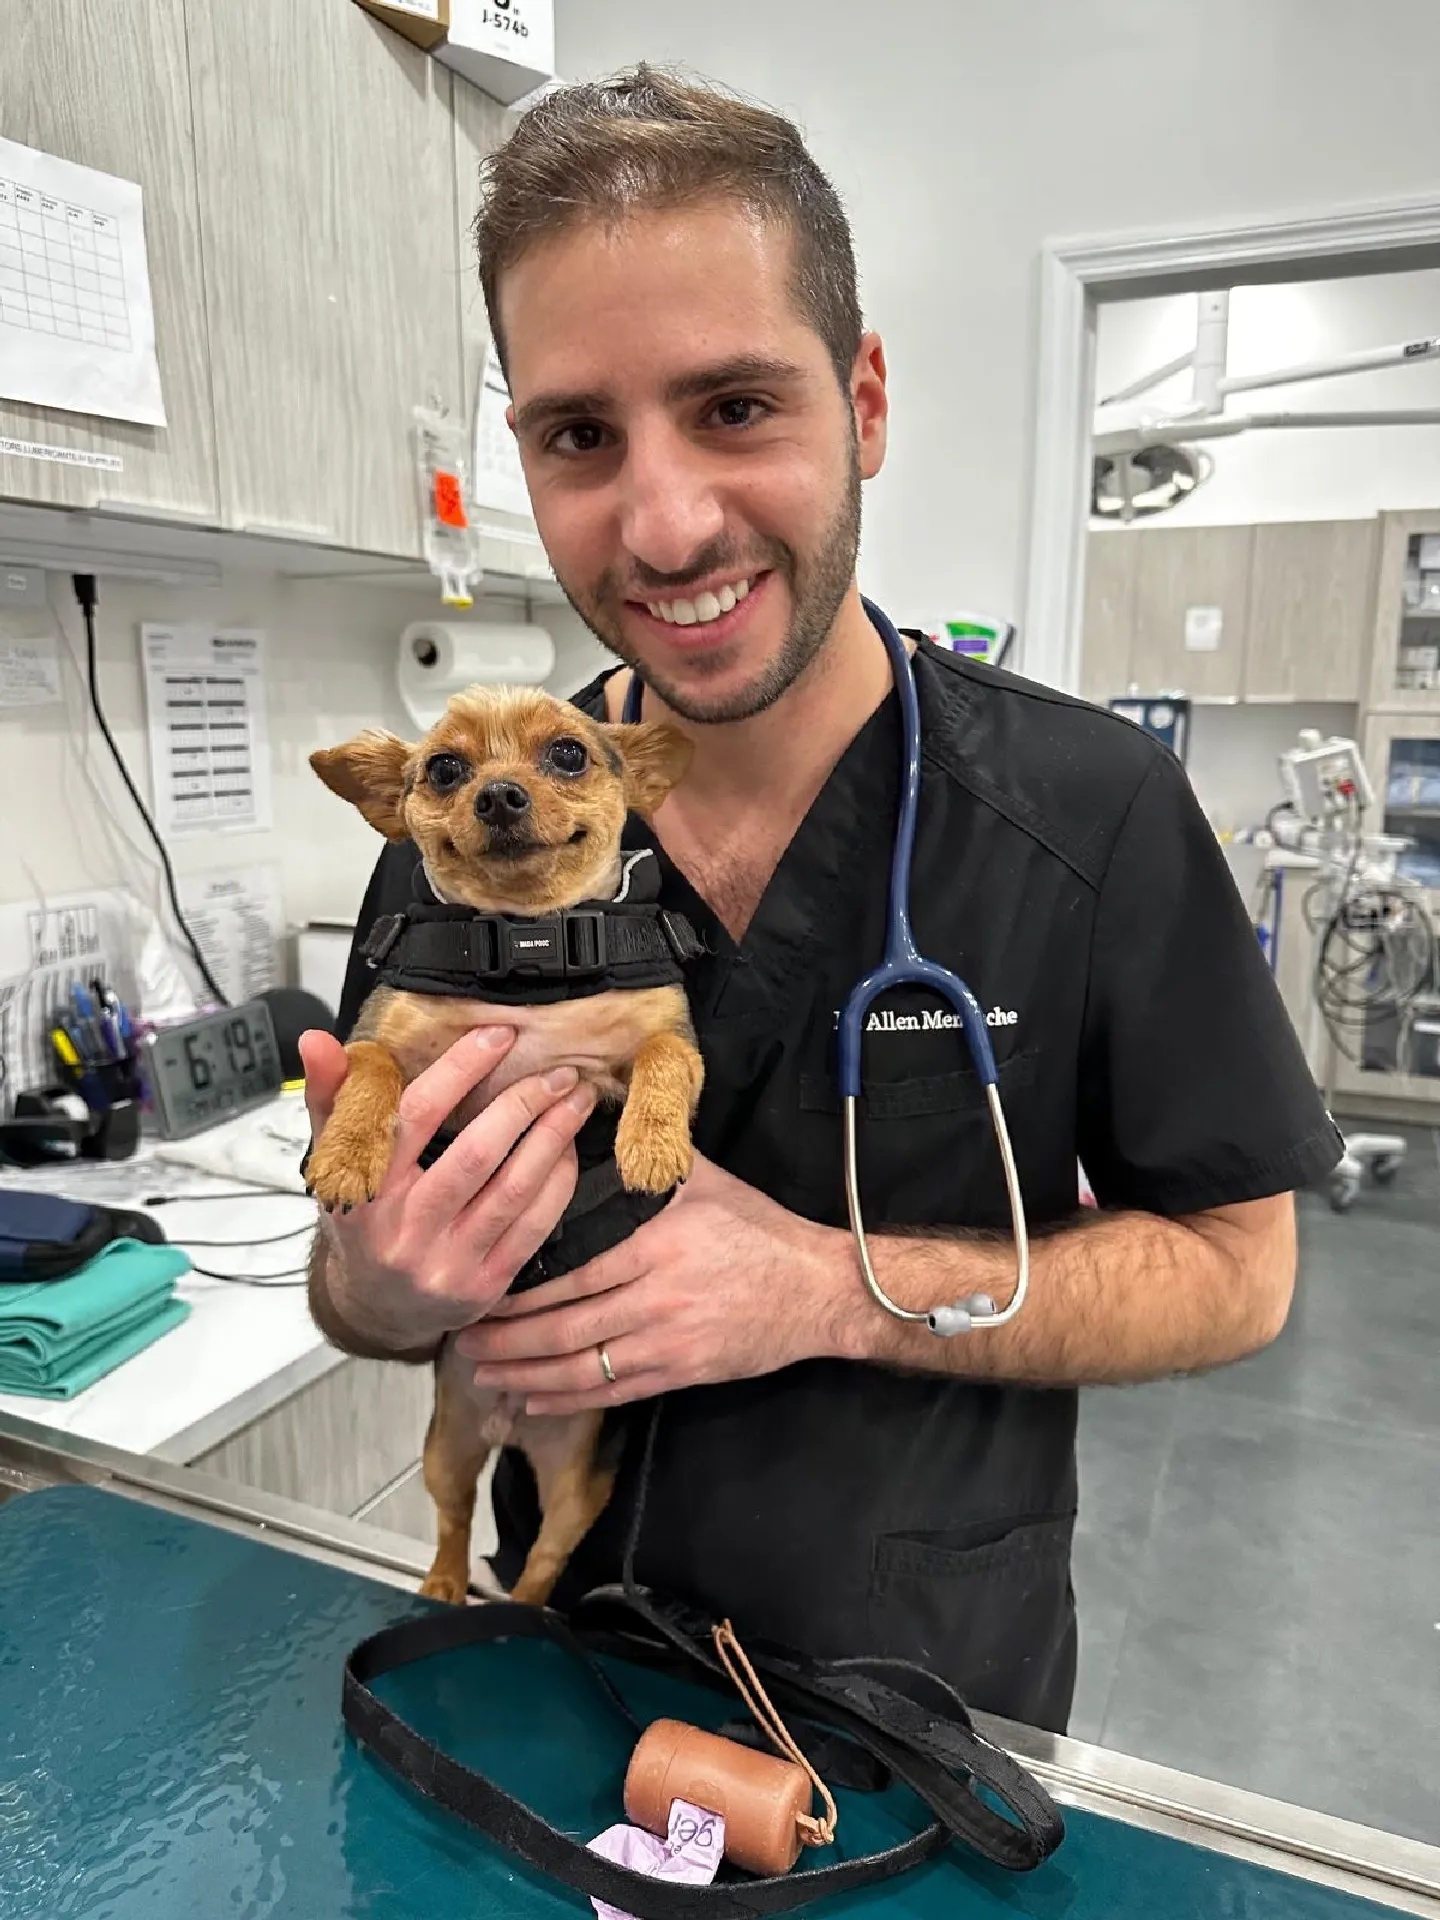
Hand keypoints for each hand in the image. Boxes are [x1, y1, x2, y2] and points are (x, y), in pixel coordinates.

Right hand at [300, 1025, 596, 1351]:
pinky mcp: (485, 1285)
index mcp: (363, 1190)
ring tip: (576, 1100)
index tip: (498, 1034)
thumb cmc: (363, 1219)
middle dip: (523, 1104)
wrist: (378, 1309)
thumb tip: (316, 1040)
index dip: (460, 1070)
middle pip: (476, 1154)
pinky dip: (557, 1181)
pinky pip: (533, 1226)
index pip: (416, 1117)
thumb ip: (331, 1098)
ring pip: (513, 1189)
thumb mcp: (335, 1162)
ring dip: (552, 1137)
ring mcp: (448, 1263)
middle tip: (558, 1071)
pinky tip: (567, 1149)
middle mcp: (404, 1231)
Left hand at [455, 1153, 852, 1412]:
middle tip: (462, 1342)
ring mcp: (669, 1343)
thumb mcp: (706, 1180)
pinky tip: (535, 1401)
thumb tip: (598, 1118)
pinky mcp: (683, 1373)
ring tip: (485, 1376)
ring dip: (527, 1377)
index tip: (481, 1291)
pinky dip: (569, 1401)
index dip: (520, 1294)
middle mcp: (656, 1299)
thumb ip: (649, 1159)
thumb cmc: (760, 1229)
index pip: (571, 1275)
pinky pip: (614, 1394)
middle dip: (507, 1341)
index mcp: (655, 1246)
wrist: (818, 1288)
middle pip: (565, 1330)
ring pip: (583, 1369)